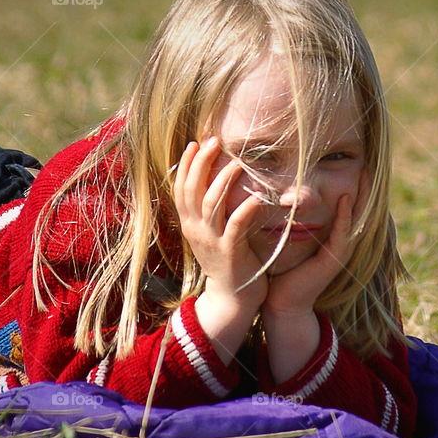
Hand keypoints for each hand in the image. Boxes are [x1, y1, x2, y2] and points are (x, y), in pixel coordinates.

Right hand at [173, 137, 267, 323]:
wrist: (231, 296)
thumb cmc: (227, 259)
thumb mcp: (211, 232)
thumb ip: (210, 210)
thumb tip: (215, 181)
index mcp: (189, 223)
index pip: (180, 188)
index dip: (185, 164)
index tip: (194, 143)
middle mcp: (195, 229)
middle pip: (192, 190)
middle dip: (201, 163)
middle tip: (215, 141)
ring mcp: (211, 240)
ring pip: (211, 204)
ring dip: (224, 180)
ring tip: (238, 162)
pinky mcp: (230, 252)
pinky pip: (235, 225)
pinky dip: (245, 208)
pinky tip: (257, 196)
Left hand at [262, 170, 371, 317]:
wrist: (282, 301)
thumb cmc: (283, 269)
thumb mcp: (290, 238)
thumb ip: (294, 218)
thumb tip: (283, 193)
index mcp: (334, 236)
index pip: (349, 206)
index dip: (356, 186)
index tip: (358, 162)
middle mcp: (342, 242)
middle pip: (360, 210)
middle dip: (366, 188)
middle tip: (370, 163)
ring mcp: (340, 251)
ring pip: (357, 220)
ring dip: (362, 197)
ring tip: (367, 175)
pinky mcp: (334, 260)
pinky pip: (343, 234)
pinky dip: (345, 217)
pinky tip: (345, 199)